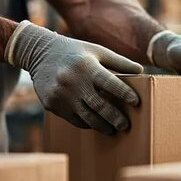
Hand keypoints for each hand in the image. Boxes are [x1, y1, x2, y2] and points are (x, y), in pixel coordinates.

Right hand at [6, 21, 142, 134]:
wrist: (39, 53)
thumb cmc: (75, 51)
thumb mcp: (96, 51)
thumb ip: (118, 61)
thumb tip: (141, 71)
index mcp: (87, 66)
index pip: (111, 83)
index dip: (125, 94)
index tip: (137, 102)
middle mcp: (73, 81)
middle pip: (100, 105)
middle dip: (115, 118)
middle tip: (125, 125)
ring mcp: (61, 95)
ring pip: (86, 117)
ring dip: (102, 126)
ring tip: (113, 129)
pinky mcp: (52, 104)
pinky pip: (73, 119)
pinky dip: (86, 123)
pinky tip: (95, 124)